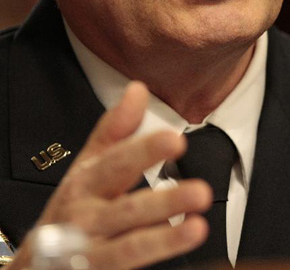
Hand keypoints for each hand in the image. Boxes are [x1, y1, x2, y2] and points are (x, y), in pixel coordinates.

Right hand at [10, 82, 211, 269]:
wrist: (37, 263)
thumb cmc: (71, 206)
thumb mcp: (88, 164)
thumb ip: (115, 129)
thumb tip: (138, 89)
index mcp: (85, 182)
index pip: (115, 162)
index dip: (144, 151)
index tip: (174, 139)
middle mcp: (85, 217)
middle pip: (125, 209)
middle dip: (163, 201)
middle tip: (200, 191)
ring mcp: (88, 252)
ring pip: (127, 248)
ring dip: (164, 240)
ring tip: (197, 227)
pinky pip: (125, 268)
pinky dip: (152, 257)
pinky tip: (179, 244)